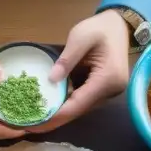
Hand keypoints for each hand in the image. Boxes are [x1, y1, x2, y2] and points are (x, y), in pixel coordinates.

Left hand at [30, 9, 130, 132]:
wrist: (119, 25)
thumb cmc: (100, 28)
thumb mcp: (80, 36)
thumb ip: (66, 59)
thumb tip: (51, 80)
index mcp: (107, 79)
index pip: (78, 104)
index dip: (57, 116)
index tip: (36, 123)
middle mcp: (110, 92)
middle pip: (79, 110)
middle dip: (55, 119)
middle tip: (30, 125)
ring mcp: (108, 93)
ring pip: (80, 108)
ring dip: (59, 113)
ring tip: (35, 117)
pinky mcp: (102, 91)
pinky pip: (82, 100)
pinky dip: (66, 103)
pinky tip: (49, 105)